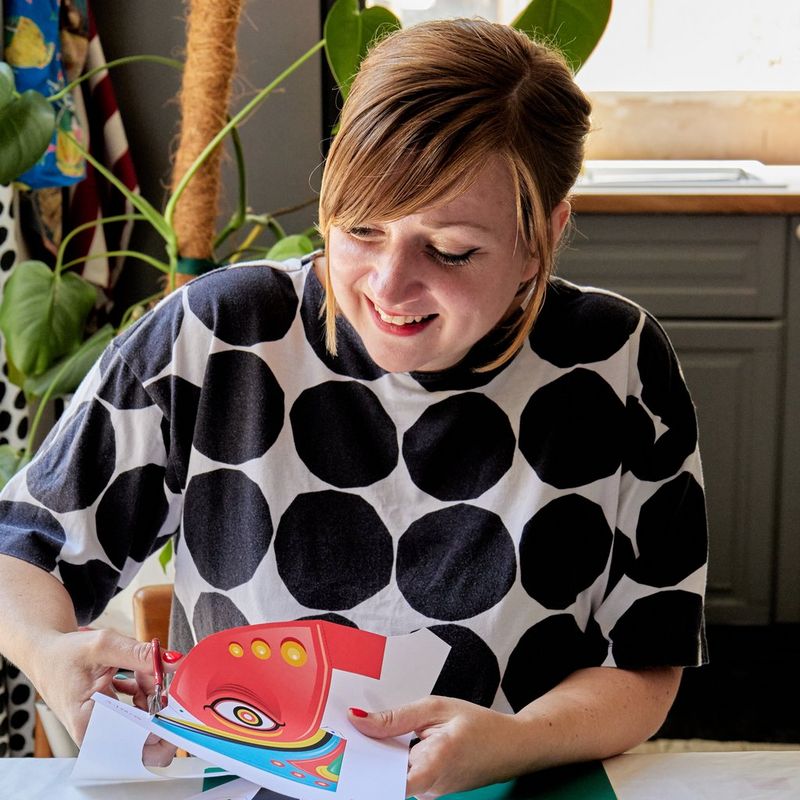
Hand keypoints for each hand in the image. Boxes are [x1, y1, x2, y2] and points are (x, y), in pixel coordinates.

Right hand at [31, 628, 180, 764]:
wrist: (47, 655)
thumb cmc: (65, 654)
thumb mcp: (104, 646)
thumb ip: (140, 655)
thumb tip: (175, 662)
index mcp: (90, 724)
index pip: (138, 740)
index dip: (164, 721)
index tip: (174, 697)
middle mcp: (97, 734)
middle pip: (147, 733)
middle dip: (159, 703)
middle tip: (158, 677)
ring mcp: (105, 729)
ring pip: (146, 720)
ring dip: (152, 694)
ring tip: (140, 670)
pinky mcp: (111, 720)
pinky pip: (140, 712)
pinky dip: (144, 692)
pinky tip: (136, 676)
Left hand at [348, 696, 521, 798]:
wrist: (513, 747)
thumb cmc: (479, 724)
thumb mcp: (436, 708)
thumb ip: (395, 717)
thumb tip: (358, 721)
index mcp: (434, 763)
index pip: (388, 782)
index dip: (364, 770)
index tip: (342, 753)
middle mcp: (431, 786)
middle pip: (385, 775)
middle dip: (368, 754)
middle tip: (345, 733)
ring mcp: (432, 793)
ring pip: (395, 774)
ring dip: (383, 755)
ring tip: (370, 731)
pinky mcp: (432, 791)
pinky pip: (407, 775)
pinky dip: (398, 759)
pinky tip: (398, 742)